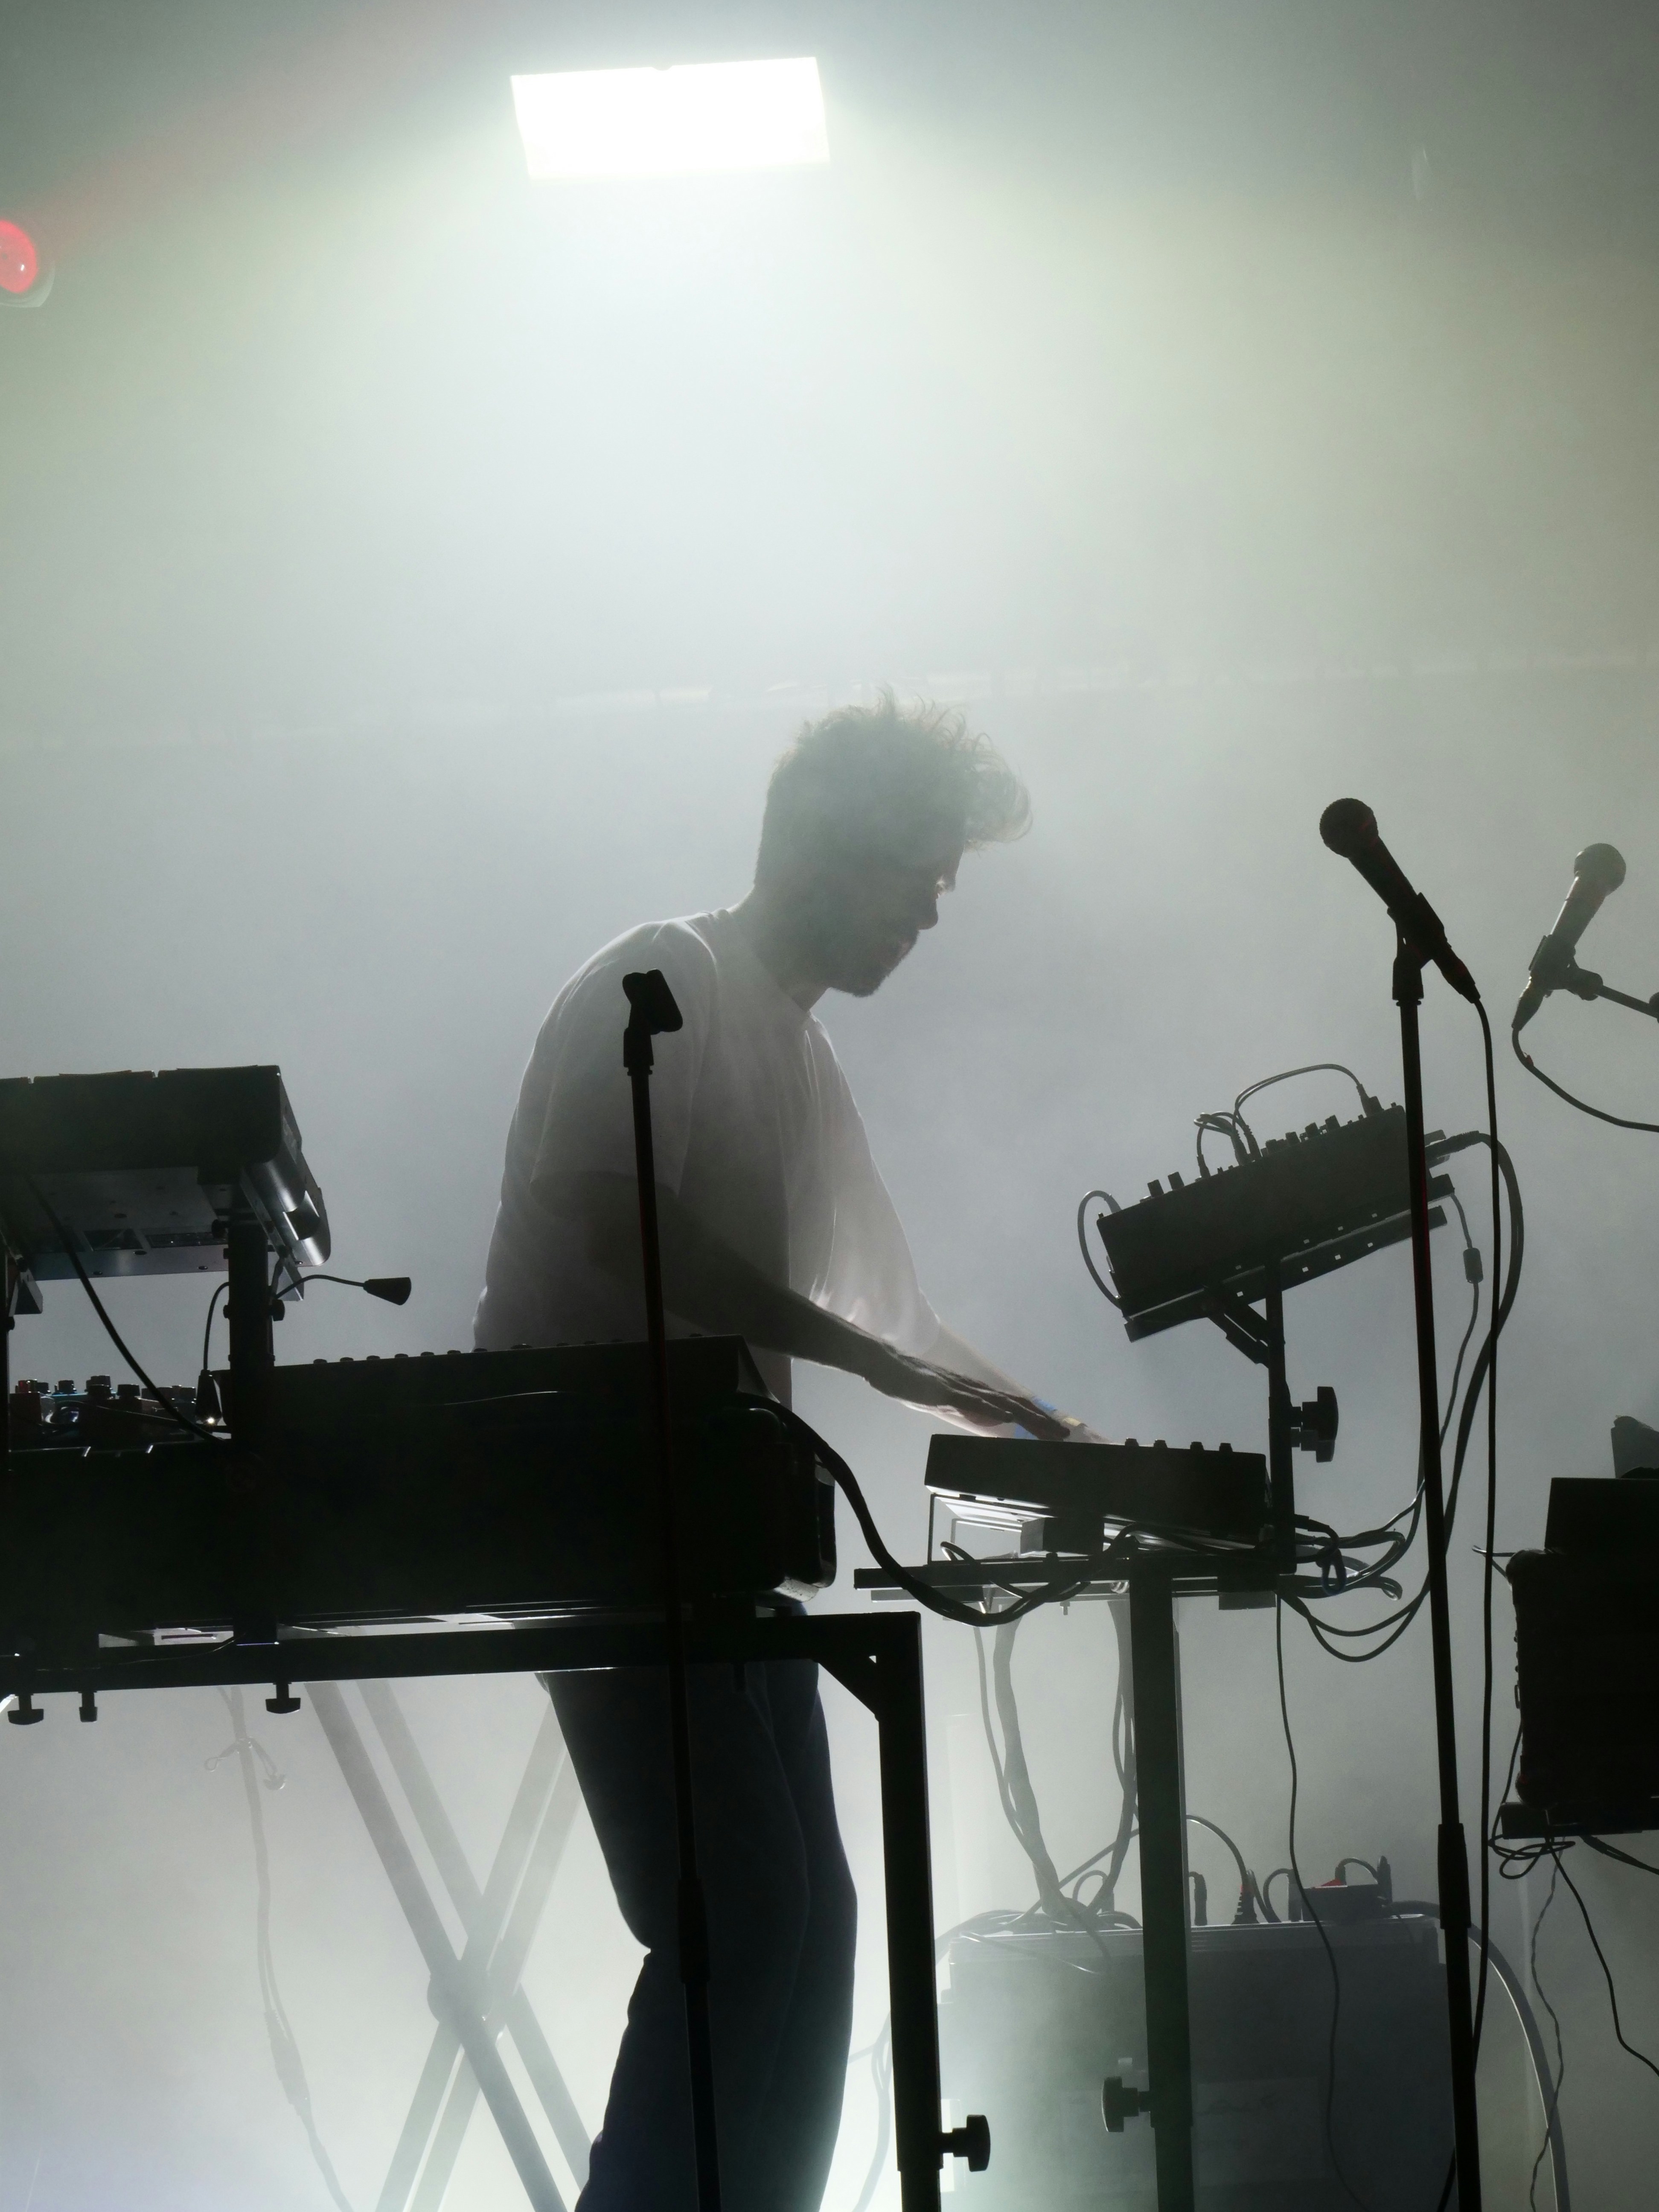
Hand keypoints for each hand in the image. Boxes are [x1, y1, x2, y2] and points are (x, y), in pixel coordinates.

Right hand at [856, 1339, 1071, 1439]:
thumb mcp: (943, 1401)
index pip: (1012, 1404)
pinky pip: (975, 1402)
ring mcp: (962, 1388)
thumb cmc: (910, 1382)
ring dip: (1029, 1418)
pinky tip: (1009, 1419)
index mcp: (975, 1392)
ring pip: (1004, 1403)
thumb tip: (988, 1420)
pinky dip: (995, 1412)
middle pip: (1017, 1403)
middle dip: (1043, 1420)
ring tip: (1049, 1432)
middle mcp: (975, 1388)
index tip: (1054, 1431)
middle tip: (1066, 1436)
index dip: (1036, 1417)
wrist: (886, 1364)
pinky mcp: (947, 1391)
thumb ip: (965, 1408)